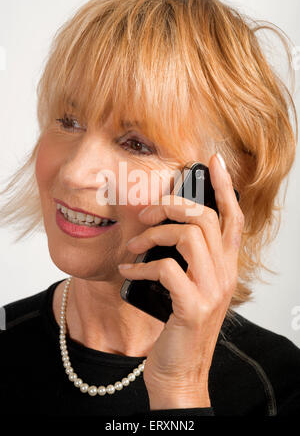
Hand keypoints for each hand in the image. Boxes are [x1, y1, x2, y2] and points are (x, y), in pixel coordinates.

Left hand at [118, 153, 243, 408]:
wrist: (180, 371)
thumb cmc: (180, 324)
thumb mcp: (190, 285)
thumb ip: (187, 258)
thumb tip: (164, 226)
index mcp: (225, 265)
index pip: (233, 217)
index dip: (224, 187)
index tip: (213, 161)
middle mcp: (224, 274)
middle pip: (206, 219)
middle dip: (172, 207)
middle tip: (147, 215)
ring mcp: (211, 291)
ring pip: (188, 236)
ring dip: (154, 235)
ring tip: (134, 246)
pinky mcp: (192, 307)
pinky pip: (166, 268)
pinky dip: (141, 266)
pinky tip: (129, 272)